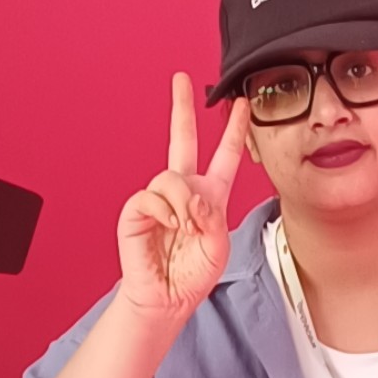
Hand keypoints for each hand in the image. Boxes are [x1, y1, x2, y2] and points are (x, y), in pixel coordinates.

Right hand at [116, 73, 250, 320]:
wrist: (167, 298)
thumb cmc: (194, 273)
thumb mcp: (218, 243)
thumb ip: (212, 215)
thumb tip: (191, 195)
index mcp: (210, 194)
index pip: (224, 155)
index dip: (233, 130)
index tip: (240, 104)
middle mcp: (184, 190)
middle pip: (183, 139)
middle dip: (182, 108)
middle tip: (182, 79)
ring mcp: (159, 198)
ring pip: (171, 177)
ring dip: (183, 204)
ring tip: (185, 228)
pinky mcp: (136, 210)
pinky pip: (150, 196)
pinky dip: (164, 212)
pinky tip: (168, 227)